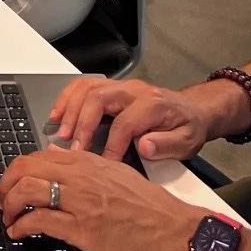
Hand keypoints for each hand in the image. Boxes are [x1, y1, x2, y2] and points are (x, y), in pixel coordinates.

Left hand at [0, 147, 202, 250]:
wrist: (172, 230)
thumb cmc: (149, 207)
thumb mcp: (115, 173)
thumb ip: (84, 163)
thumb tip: (55, 153)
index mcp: (89, 162)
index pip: (39, 156)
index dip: (18, 169)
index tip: (12, 181)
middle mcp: (81, 177)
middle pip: (26, 169)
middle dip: (6, 184)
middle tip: (3, 198)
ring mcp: (80, 202)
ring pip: (27, 190)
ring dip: (9, 205)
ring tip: (8, 216)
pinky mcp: (81, 228)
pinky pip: (39, 220)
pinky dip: (21, 226)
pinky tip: (18, 232)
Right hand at [46, 76, 227, 161]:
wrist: (192, 110)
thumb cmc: (187, 127)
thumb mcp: (187, 142)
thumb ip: (167, 145)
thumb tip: (144, 146)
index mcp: (153, 104)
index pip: (125, 123)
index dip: (112, 145)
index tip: (105, 165)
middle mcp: (134, 90)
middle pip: (99, 98)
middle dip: (82, 123)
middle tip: (73, 148)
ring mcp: (121, 86)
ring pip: (88, 88)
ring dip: (70, 108)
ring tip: (60, 132)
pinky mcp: (112, 88)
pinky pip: (85, 85)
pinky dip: (68, 97)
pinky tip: (58, 114)